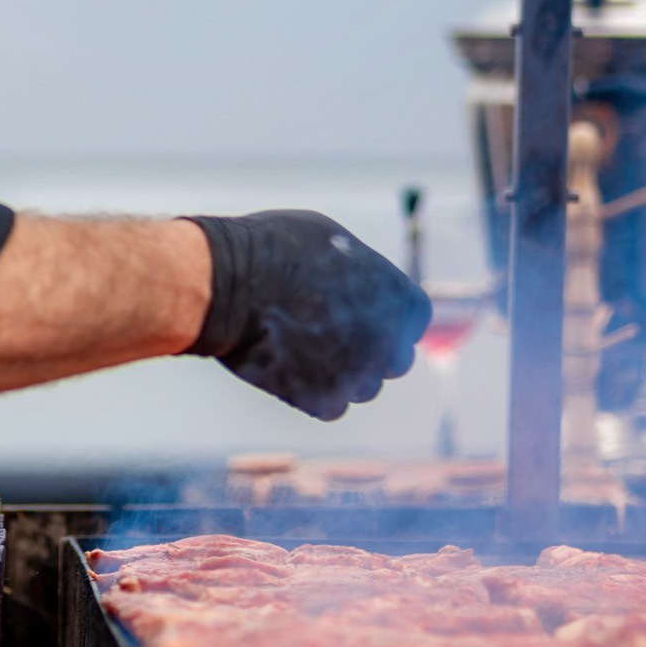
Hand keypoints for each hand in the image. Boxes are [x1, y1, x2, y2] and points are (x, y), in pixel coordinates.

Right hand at [182, 210, 430, 419]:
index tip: (364, 313)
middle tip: (334, 334)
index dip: (389, 317)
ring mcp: (358, 376)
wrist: (230, 284)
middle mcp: (389, 342)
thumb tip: (362, 282)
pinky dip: (313, 392)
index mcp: (400, 298)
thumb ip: (362, 271)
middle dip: (371, 350)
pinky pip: (331, 406)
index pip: (415, 319)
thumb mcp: (333, 240)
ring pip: (363, 387)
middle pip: (395, 360)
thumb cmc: (276, 249)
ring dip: (342, 374)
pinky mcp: (324, 401)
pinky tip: (290, 366)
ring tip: (303, 347)